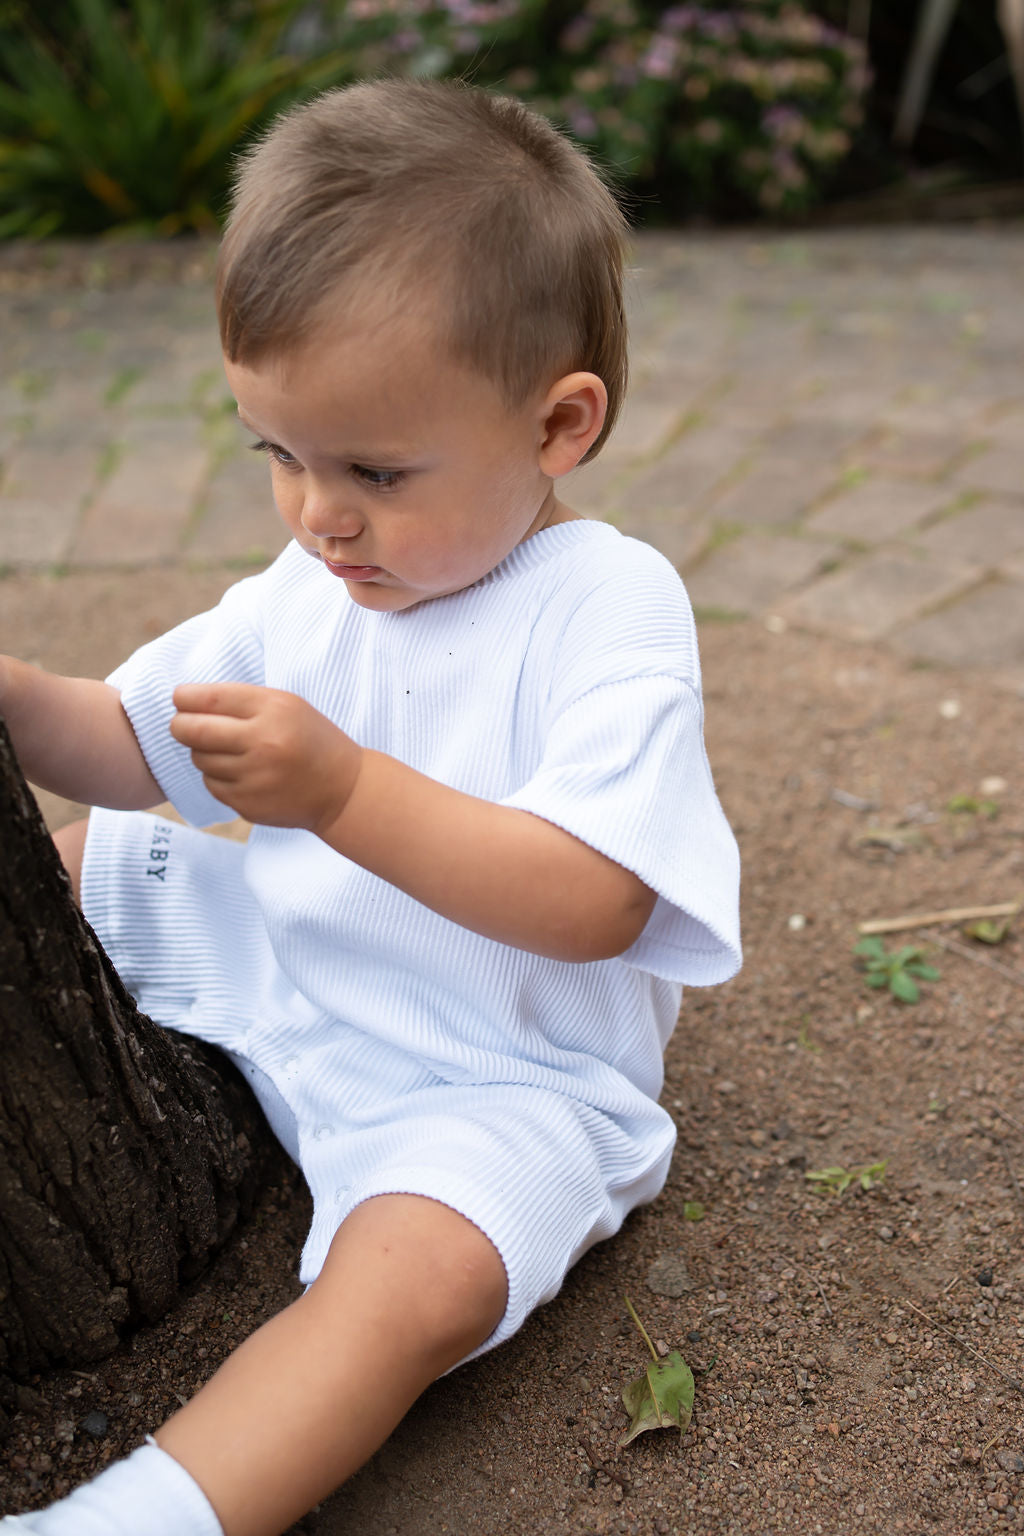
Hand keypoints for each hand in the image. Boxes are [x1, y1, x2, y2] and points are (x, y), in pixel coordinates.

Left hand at [170, 683, 360, 834]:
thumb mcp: (287, 706)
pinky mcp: (248, 804)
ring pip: (200, 759)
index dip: (184, 697)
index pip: (209, 698)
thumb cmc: (311, 739)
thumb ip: (242, 701)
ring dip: (203, 752)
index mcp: (273, 710)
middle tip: (180, 725)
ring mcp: (254, 777)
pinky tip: (241, 772)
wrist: (343, 790)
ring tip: (227, 750)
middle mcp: (262, 743)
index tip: (180, 699)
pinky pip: (212, 785)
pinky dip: (218, 776)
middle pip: (194, 731)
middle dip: (179, 725)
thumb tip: (186, 702)